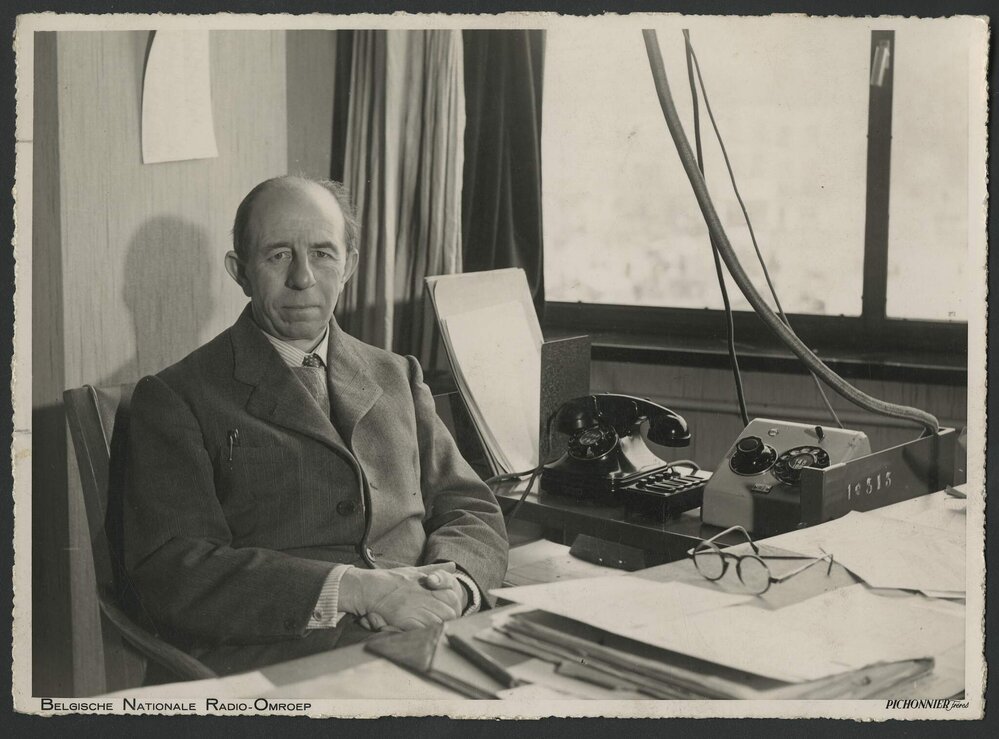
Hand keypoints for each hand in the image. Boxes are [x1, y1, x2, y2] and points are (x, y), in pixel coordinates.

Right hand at [341, 563, 461, 631]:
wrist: (371, 587)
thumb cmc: (393, 579)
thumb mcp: (415, 571)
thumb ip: (434, 570)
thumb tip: (452, 565)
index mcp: (430, 584)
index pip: (452, 597)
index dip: (454, 606)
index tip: (451, 611)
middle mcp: (425, 596)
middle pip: (449, 612)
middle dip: (449, 618)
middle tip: (446, 623)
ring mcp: (416, 608)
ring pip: (438, 622)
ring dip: (439, 626)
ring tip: (437, 629)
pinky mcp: (405, 619)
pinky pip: (423, 629)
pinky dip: (426, 632)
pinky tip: (426, 633)